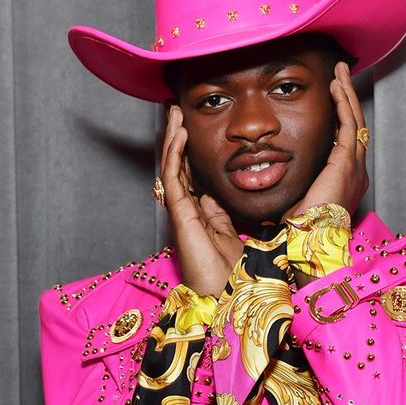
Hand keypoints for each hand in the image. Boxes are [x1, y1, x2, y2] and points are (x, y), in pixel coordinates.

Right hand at [160, 105, 242, 296]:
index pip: (190, 173)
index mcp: (200, 212)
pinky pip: (174, 178)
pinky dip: (176, 154)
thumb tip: (221, 195)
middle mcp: (186, 210)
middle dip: (176, 136)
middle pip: (177, 165)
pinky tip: (180, 134)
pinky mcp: (180, 215)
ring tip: (174, 112)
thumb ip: (225, 214)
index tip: (191, 126)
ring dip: (173, 138)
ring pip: (171, 167)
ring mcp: (181, 211)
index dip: (189, 150)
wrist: (230, 295)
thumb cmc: (234, 272)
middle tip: (176, 109)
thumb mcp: (233, 232)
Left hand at [282, 61, 368, 219]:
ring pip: (354, 120)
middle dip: (347, 98)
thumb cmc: (301, 232)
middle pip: (355, 125)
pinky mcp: (346, 162)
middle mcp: (355, 171)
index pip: (345, 141)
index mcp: (345, 180)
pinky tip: (336, 87)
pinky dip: (343, 104)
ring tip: (340, 73)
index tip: (332, 98)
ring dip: (347, 94)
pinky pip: (348, 125)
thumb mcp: (297, 201)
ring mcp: (354, 166)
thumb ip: (293, 185)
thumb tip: (270, 177)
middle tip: (341, 75)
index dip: (340, 117)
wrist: (311, 245)